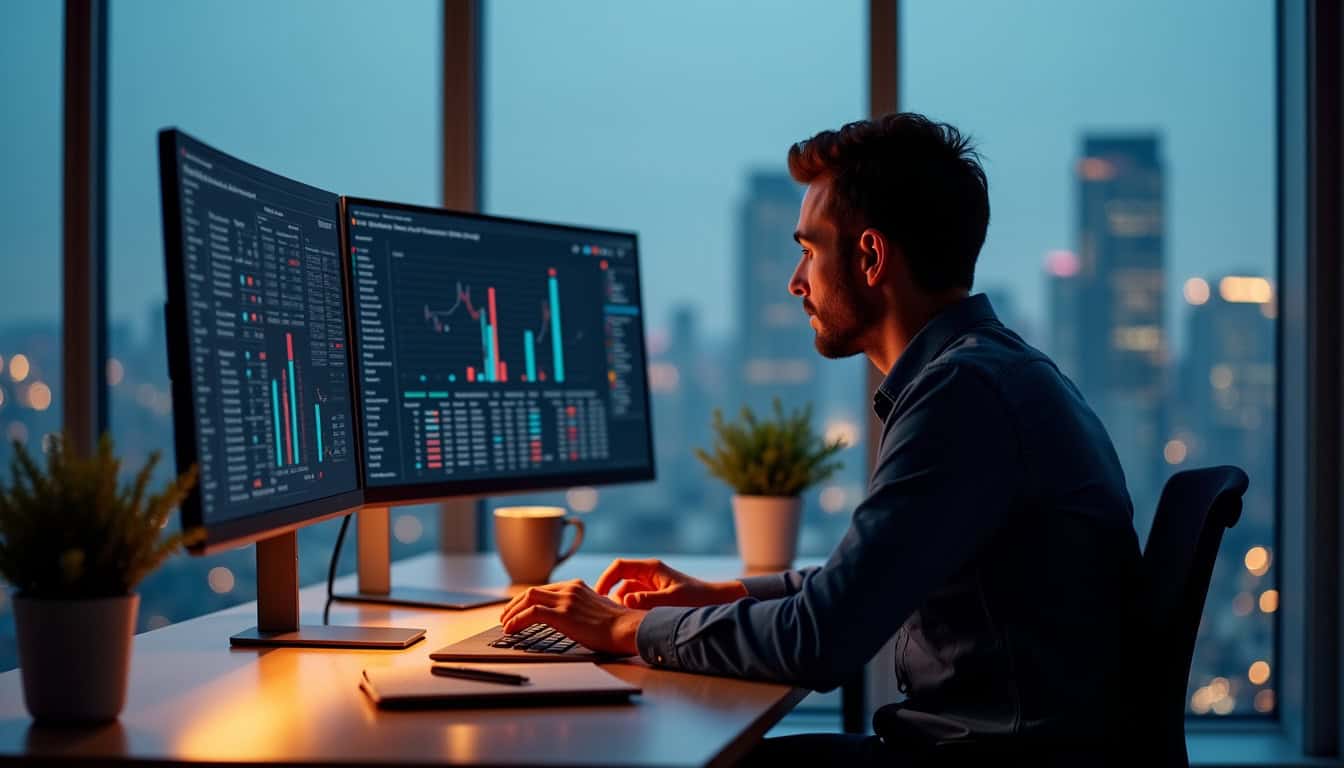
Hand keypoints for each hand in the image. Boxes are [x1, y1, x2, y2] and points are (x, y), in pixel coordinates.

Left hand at [498, 579, 644, 656]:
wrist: (628, 629)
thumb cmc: (618, 626)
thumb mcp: (597, 610)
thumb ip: (582, 610)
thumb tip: (572, 621)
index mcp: (577, 587)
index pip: (544, 589)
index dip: (527, 600)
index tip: (519, 609)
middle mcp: (569, 589)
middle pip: (532, 591)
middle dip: (514, 605)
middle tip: (505, 617)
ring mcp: (566, 601)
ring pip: (528, 599)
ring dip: (512, 612)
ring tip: (505, 624)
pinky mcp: (563, 614)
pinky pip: (531, 613)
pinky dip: (517, 620)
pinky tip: (511, 629)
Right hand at [594, 558, 747, 609]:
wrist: (717, 603)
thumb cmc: (697, 599)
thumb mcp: (671, 601)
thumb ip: (646, 600)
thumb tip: (623, 601)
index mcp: (651, 569)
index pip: (618, 567)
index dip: (604, 579)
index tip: (596, 596)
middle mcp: (649, 575)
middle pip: (620, 582)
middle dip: (612, 598)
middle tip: (608, 615)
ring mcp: (652, 586)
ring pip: (627, 595)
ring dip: (623, 607)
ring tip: (622, 622)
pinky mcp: (656, 598)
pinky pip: (636, 602)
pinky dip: (632, 611)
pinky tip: (634, 624)